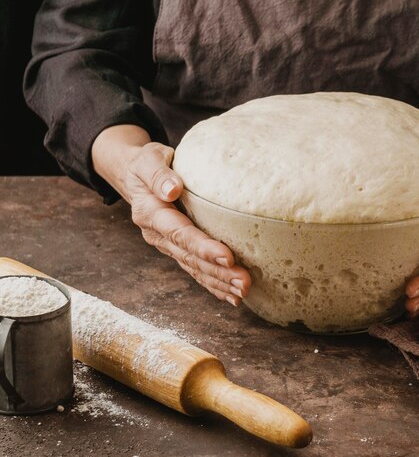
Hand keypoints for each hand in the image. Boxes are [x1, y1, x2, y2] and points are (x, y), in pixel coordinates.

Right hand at [92, 126, 250, 306]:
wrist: (136, 175)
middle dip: (218, 273)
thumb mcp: (148, 159)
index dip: (203, 247)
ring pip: (195, 269)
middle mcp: (158, 235)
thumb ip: (158, 174)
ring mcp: (168, 246)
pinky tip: (232, 296)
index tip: (227, 257)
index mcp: (151, 214)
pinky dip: (214, 285)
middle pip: (191, 258)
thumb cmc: (146, 163)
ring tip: (243, 292)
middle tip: (244, 282)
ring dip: (219, 283)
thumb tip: (172, 189)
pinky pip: (196, 271)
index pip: (181, 234)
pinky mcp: (178, 250)